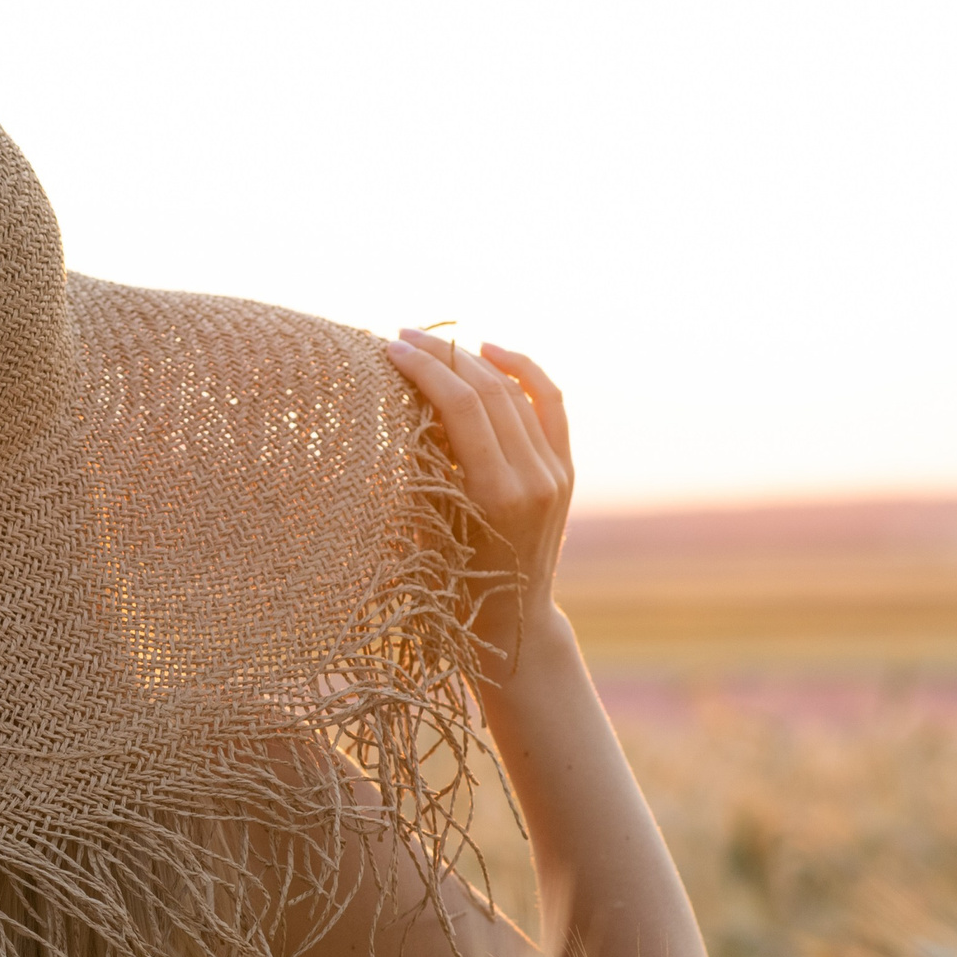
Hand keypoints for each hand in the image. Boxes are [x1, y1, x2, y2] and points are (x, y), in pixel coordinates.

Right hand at [383, 327, 572, 676]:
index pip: (461, 408)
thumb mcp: (425, 527)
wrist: (514, 619)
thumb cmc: (451, 582)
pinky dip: (522, 370)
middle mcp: (532, 479)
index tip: (391, 349)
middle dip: (442, 356)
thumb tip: (400, 406)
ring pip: (517, 390)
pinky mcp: (565, 469)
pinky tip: (492, 350)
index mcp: (495, 495)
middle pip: (487, 391)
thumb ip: (421, 470)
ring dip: (473, 358)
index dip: (425, 371)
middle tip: (403, 337)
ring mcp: (555, 472)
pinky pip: (548, 402)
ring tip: (437, 342)